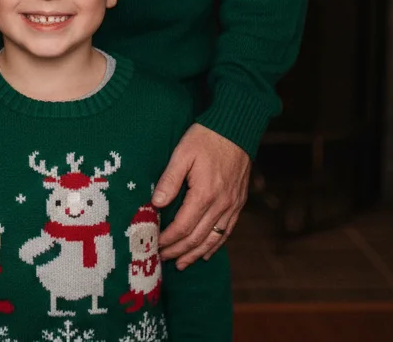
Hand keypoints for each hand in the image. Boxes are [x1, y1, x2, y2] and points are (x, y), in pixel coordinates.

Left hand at [153, 123, 250, 267]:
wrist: (236, 129)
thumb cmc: (205, 138)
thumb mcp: (182, 154)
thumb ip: (169, 180)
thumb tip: (156, 204)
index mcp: (205, 194)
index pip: (183, 227)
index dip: (168, 239)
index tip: (154, 245)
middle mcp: (221, 205)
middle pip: (197, 238)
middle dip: (178, 251)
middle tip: (162, 258)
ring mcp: (232, 206)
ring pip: (213, 239)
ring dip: (196, 253)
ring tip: (181, 263)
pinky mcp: (238, 203)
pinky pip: (227, 231)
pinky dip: (215, 244)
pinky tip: (206, 251)